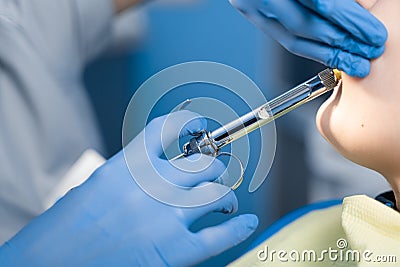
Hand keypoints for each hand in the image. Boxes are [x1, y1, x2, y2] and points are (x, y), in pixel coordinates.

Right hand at [0, 111, 257, 265]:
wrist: (45, 266)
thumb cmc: (64, 229)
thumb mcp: (96, 186)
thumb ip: (132, 174)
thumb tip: (158, 169)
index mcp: (128, 166)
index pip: (168, 129)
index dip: (190, 123)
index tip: (200, 125)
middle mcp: (152, 187)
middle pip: (203, 163)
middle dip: (214, 167)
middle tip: (214, 174)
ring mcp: (167, 218)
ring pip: (217, 192)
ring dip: (227, 196)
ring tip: (226, 204)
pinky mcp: (175, 251)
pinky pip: (220, 235)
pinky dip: (238, 228)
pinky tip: (246, 222)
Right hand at [229, 0, 387, 76]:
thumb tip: (356, 8)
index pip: (319, 3)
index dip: (349, 20)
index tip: (372, 33)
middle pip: (305, 25)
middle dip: (341, 41)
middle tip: (367, 51)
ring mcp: (250, 4)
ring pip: (291, 38)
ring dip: (325, 53)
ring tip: (350, 61)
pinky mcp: (249, 11)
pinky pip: (281, 36)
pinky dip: (308, 46)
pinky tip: (326, 53)